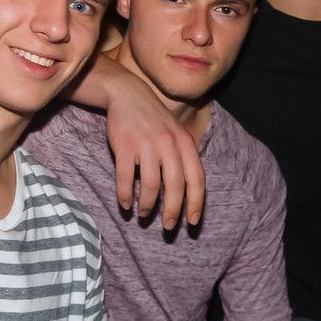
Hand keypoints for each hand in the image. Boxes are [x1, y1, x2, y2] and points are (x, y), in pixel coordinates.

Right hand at [104, 72, 204, 227]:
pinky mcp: (124, 146)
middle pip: (176, 186)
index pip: (196, 179)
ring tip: (144, 215)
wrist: (127, 94)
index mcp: (185, 143)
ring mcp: (146, 145)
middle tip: (168, 227)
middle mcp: (168, 144)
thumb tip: (189, 193)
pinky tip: (125, 204)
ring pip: (152, 185)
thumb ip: (184, 158)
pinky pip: (126, 178)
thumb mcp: (176, 134)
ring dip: (148, 206)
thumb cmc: (154, 120)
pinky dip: (126, 195)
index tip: (192, 223)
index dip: (196, 203)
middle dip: (173, 211)